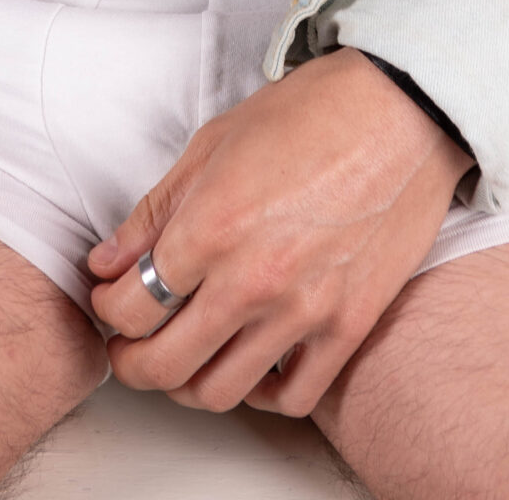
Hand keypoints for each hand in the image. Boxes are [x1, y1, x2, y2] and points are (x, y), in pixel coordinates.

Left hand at [87, 47, 473, 416]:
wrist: (402, 111)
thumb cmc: (312, 113)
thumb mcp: (213, 144)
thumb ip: (155, 211)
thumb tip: (108, 262)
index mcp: (211, 228)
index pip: (128, 307)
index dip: (107, 309)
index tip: (111, 300)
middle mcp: (251, 280)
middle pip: (162, 366)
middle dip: (131, 362)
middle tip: (129, 346)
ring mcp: (303, 311)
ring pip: (219, 392)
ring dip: (186, 384)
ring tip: (184, 356)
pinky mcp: (348, 327)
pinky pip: (292, 397)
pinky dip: (261, 394)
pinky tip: (249, 365)